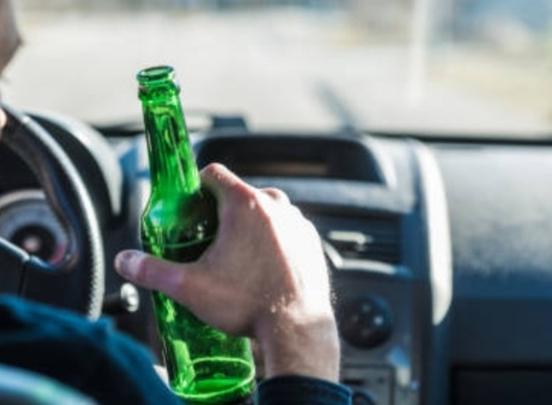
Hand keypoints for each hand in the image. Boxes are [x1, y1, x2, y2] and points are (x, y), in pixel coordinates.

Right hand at [114, 163, 338, 380]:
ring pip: (266, 212)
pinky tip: (261, 266)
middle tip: (206, 239)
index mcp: (245, 204)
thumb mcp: (190, 287)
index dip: (195, 186)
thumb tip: (125, 261)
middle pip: (240, 193)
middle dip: (220, 211)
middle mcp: (277, 205)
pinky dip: (273, 240)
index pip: (213, 173)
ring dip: (249, 226)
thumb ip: (152, 270)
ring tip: (234, 256)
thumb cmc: (248, 303)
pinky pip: (286, 231)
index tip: (188, 206)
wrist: (297, 328)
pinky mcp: (311, 241)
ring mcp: (298, 222)